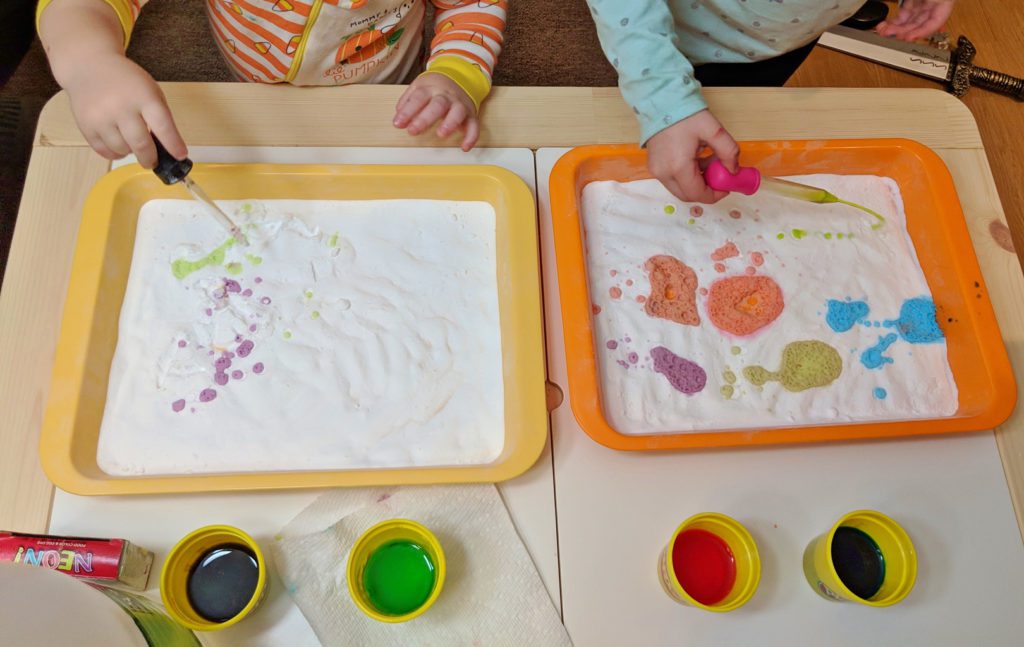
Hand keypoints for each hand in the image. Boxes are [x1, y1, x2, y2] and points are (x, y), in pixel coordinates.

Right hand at [62, 53, 185, 167]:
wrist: (88, 66)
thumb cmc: (125, 81)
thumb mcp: (150, 90)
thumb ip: (160, 117)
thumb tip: (168, 148)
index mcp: (143, 96)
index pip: (163, 126)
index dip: (173, 145)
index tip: (179, 155)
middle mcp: (120, 107)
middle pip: (141, 145)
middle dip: (151, 159)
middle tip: (153, 161)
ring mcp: (100, 117)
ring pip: (122, 150)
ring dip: (131, 152)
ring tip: (132, 142)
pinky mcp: (86, 125)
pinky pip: (105, 151)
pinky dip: (116, 153)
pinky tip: (119, 144)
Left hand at [393, 72, 479, 150]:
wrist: (460, 76)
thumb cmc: (435, 87)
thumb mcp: (419, 87)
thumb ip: (407, 101)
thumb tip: (399, 116)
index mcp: (430, 88)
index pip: (418, 98)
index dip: (407, 111)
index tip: (398, 123)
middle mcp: (446, 96)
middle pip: (437, 105)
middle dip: (425, 119)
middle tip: (413, 131)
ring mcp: (460, 104)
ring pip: (457, 112)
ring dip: (450, 123)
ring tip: (441, 134)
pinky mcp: (471, 114)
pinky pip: (474, 125)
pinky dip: (471, 137)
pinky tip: (464, 147)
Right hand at [646, 109, 738, 203]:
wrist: (661, 102)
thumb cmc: (685, 114)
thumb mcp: (714, 130)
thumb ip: (728, 151)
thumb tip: (733, 170)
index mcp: (678, 167)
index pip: (698, 194)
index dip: (715, 195)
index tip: (726, 187)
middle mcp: (664, 173)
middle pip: (688, 196)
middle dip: (706, 190)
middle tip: (719, 177)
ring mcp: (656, 171)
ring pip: (679, 189)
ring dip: (696, 183)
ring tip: (707, 163)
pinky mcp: (654, 167)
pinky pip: (672, 180)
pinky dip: (686, 177)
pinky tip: (695, 160)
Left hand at [876, 0, 954, 41]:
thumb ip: (913, 5)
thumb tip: (910, 6)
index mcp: (943, 0)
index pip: (936, 22)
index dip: (922, 32)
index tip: (908, 37)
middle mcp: (933, 2)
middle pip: (919, 23)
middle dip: (903, 31)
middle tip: (890, 34)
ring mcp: (923, 1)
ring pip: (910, 20)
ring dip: (896, 28)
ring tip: (883, 30)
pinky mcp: (913, 0)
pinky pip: (904, 14)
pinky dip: (895, 21)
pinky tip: (886, 25)